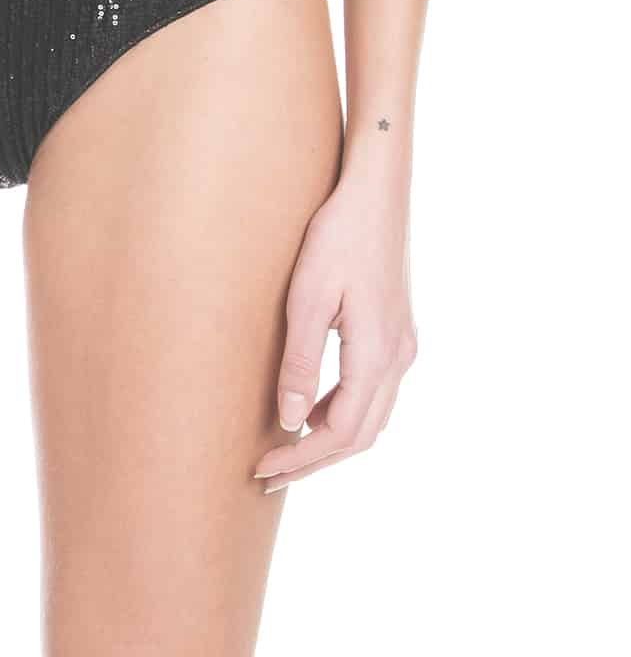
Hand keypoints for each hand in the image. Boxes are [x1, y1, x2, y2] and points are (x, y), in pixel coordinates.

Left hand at [254, 171, 417, 489]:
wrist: (376, 192)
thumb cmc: (338, 236)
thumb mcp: (308, 297)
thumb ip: (300, 361)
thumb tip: (290, 422)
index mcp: (378, 354)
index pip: (341, 433)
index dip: (303, 458)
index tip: (264, 468)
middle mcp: (399, 358)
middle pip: (361, 435)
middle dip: (315, 460)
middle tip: (269, 474)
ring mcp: (402, 345)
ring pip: (371, 416)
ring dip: (331, 439)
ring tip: (285, 449)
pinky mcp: (396, 331)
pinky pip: (373, 391)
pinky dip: (343, 410)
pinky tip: (312, 408)